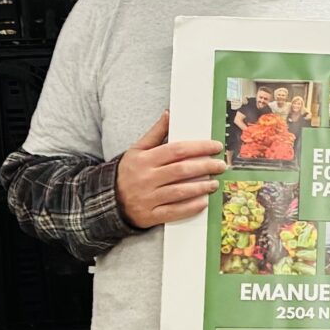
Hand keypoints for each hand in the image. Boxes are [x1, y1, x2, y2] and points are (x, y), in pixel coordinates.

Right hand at [114, 113, 225, 228]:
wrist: (108, 200)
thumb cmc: (128, 172)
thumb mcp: (137, 150)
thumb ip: (155, 133)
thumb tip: (169, 114)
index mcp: (144, 159)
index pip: (177, 150)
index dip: (199, 148)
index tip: (216, 147)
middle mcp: (146, 178)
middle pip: (182, 170)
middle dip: (205, 166)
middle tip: (221, 165)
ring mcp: (148, 198)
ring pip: (180, 191)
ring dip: (201, 187)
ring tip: (214, 183)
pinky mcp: (150, 215)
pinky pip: (174, 211)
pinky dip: (191, 207)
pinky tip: (203, 201)